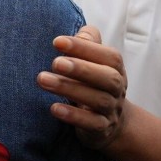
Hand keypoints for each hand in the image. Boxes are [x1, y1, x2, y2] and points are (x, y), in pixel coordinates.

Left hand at [36, 25, 127, 149]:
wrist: (113, 122)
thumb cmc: (94, 81)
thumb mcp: (94, 61)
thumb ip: (89, 44)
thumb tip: (81, 32)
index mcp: (115, 67)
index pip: (107, 55)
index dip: (84, 47)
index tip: (57, 42)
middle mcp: (117, 87)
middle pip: (107, 77)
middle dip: (81, 68)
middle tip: (55, 62)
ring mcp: (111, 109)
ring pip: (96, 100)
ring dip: (69, 89)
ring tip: (43, 79)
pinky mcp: (102, 128)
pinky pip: (91, 124)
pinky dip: (73, 116)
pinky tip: (54, 108)